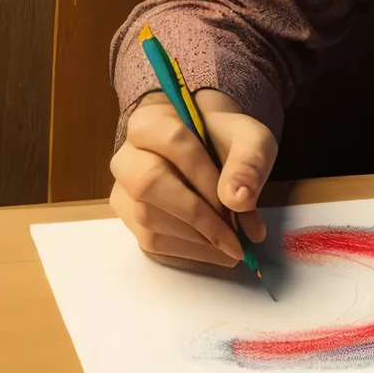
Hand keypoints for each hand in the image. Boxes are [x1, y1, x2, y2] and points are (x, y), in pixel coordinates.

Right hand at [110, 88, 277, 270]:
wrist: (209, 151)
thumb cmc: (226, 141)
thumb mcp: (250, 138)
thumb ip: (250, 160)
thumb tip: (238, 200)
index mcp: (151, 122)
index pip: (174, 141)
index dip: (205, 175)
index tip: (238, 204)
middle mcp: (126, 157)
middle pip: (150, 184)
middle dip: (197, 214)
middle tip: (235, 237)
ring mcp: (123, 192)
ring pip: (148, 218)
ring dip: (195, 238)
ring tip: (234, 245)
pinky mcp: (129, 222)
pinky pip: (151, 242)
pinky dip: (189, 251)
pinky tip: (217, 251)